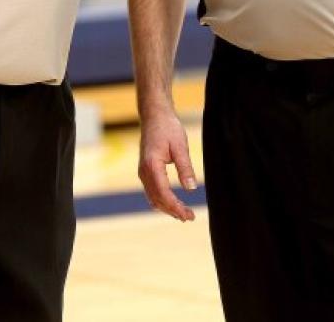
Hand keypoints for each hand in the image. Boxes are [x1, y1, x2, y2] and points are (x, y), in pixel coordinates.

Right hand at [137, 105, 197, 221]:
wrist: (154, 116)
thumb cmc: (168, 128)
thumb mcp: (181, 146)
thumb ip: (185, 168)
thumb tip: (191, 189)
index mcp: (152, 165)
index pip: (163, 193)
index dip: (176, 207)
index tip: (189, 215)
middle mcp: (144, 171)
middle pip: (157, 199)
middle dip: (173, 211)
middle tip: (190, 217)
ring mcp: (142, 172)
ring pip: (153, 198)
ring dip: (167, 208)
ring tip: (184, 214)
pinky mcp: (145, 171)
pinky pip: (151, 191)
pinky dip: (162, 201)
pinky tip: (173, 203)